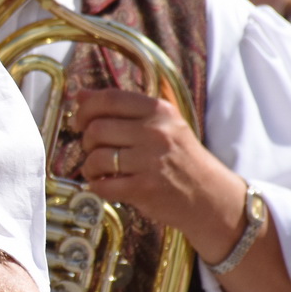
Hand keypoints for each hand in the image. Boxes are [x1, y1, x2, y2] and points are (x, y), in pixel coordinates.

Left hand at [73, 86, 244, 257]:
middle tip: (94, 150)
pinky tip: (106, 184)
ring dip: (90, 167)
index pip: (110, 98)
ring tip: (99, 170)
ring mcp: (151, 161)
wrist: (210, 196)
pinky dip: (97, 186)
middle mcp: (156, 132)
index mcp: (159, 111)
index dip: (86, 109)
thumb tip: (81, 95)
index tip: (80, 121)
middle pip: (97, 128)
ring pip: (96, 158)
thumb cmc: (181, 158)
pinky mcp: (145, 188)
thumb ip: (123, 108)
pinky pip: (103, 185)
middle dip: (86, 141)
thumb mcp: (161, 125)